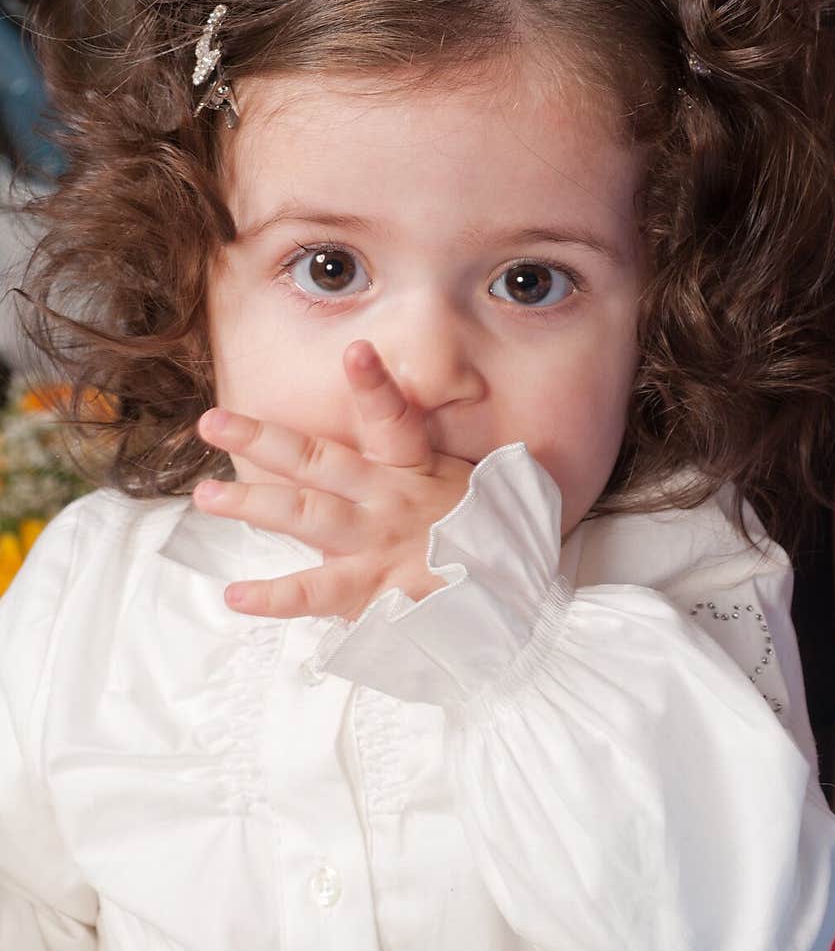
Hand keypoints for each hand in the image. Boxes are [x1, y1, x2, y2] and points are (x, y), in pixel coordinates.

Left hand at [192, 340, 475, 619]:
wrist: (512, 601)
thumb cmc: (485, 538)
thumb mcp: (467, 486)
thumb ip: (429, 462)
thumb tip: (409, 426)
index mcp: (414, 470)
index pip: (393, 418)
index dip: (374, 385)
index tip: (354, 349)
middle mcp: (388, 500)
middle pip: (317, 461)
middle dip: (262, 439)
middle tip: (211, 421)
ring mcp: (375, 545)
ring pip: (304, 516)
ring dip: (251, 504)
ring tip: (205, 496)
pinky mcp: (371, 590)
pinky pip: (314, 593)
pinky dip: (274, 596)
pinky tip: (235, 595)